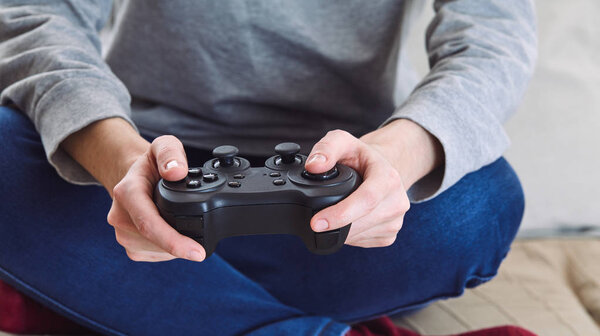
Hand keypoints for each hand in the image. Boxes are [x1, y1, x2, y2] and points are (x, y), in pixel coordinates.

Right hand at [107, 135, 205, 261]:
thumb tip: (176, 171)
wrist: (137, 178)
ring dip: (176, 247)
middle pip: (156, 242)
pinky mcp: (129, 246)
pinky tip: (174, 235)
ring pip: (157, 251)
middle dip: (182, 244)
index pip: (150, 224)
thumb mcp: (164, 145)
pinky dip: (170, 250)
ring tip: (185, 228)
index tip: (197, 253)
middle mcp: (119, 216)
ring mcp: (122, 234)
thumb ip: (171, 153)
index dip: (174, 242)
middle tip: (202, 240)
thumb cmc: (153, 163)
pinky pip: (155, 255)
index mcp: (127, 192)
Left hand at [305, 120, 442, 247]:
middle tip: (314, 221)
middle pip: (360, 223)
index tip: (316, 223)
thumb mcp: (342, 141)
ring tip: (332, 215)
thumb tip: (313, 166)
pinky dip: (348, 237)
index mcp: (388, 177)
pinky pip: (362, 242)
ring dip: (339, 232)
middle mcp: (397, 201)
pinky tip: (345, 221)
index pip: (366, 200)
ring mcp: (396, 221)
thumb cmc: (359, 157)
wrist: (379, 170)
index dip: (340, 214)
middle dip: (334, 226)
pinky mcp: (390, 235)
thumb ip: (326, 148)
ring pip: (359, 235)